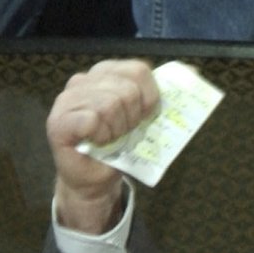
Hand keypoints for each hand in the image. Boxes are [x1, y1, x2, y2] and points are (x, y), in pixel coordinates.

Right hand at [45, 59, 159, 232]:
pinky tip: (94, 143)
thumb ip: (163, 95)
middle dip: (132, 119)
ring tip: (109, 140)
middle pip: (127, 90)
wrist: (96, 181)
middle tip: (122, 133)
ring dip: (116, 131)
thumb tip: (194, 72)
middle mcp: (84, 80)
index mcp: (106, 74)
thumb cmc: (119, 149)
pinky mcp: (58, 121)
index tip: (143, 118)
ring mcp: (67, 99)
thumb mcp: (145, 120)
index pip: (139, 71)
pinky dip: (99, 136)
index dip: (149, 99)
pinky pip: (90, 120)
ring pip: (109, 105)